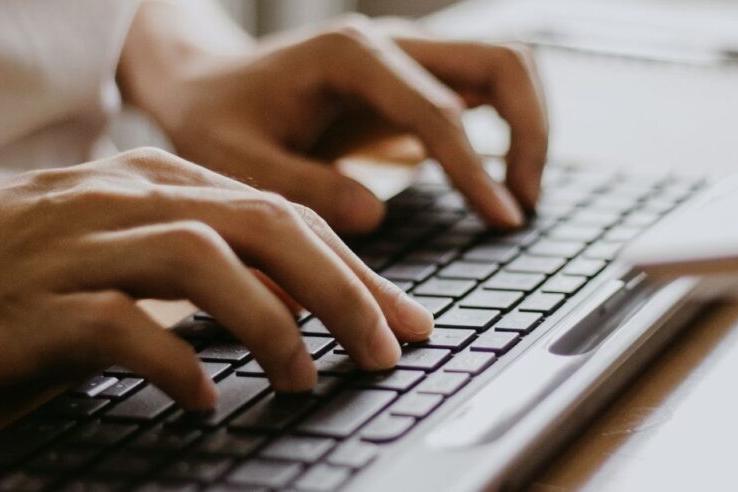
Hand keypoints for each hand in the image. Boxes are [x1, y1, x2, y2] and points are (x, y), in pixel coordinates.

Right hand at [0, 148, 432, 409]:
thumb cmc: (21, 259)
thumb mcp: (124, 237)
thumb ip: (205, 257)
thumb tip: (295, 303)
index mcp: (159, 181)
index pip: (283, 213)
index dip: (355, 268)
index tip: (405, 320)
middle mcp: (128, 199)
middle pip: (262, 224)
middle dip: (342, 288)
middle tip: (387, 350)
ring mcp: (79, 245)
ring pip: (201, 260)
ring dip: (270, 322)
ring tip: (304, 377)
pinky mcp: (33, 303)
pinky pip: (118, 325)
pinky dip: (174, 363)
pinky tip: (202, 402)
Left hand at [122, 13, 548, 233]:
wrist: (207, 85)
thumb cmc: (217, 121)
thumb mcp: (236, 160)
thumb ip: (302, 185)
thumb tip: (376, 215)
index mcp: (350, 56)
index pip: (439, 109)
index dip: (475, 169)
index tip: (502, 220)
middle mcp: (391, 44)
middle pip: (502, 60)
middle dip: (531, 131)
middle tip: (522, 205)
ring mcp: (409, 57)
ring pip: (507, 66)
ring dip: (530, 126)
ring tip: (518, 198)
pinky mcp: (415, 80)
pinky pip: (485, 89)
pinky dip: (509, 129)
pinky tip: (495, 184)